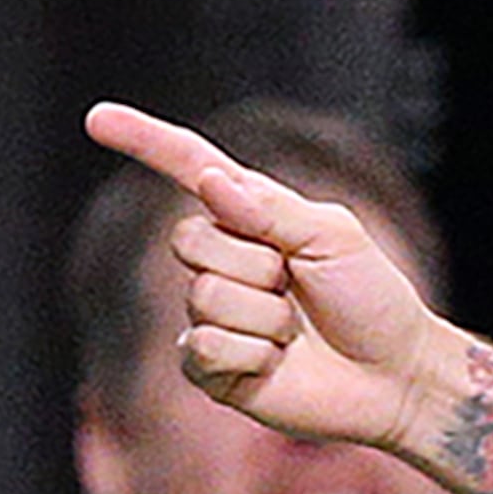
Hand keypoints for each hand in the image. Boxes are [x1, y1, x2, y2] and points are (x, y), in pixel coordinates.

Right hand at [84, 103, 451, 453]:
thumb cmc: (373, 300)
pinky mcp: (210, 365)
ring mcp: (211, 313)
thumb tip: (208, 181)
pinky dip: (251, 354)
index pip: (188, 168)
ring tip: (296, 331)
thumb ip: (269, 208)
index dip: (144, 142)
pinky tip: (277, 363)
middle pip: (189, 240)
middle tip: (297, 288)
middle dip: (254, 265)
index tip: (98, 118)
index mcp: (251, 216)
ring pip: (203, 296)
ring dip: (264, 316)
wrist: (395, 375)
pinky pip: (203, 345)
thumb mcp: (332, 237)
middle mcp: (223, 260)